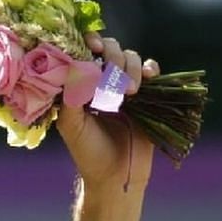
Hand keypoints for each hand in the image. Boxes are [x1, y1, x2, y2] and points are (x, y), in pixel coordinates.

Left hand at [55, 34, 159, 209]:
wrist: (116, 177)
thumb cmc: (89, 154)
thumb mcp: (72, 124)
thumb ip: (70, 96)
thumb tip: (79, 65)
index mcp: (81, 87)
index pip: (85, 53)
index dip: (90, 43)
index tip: (94, 48)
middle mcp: (102, 83)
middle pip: (110, 50)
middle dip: (112, 56)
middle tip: (112, 75)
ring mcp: (125, 88)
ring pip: (131, 57)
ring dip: (130, 67)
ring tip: (129, 92)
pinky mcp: (146, 96)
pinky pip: (151, 70)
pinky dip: (150, 68)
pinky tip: (147, 79)